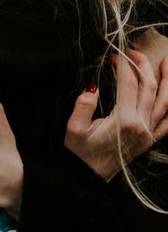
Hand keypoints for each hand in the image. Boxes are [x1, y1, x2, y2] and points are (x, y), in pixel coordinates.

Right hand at [64, 49, 167, 180]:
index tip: (114, 54)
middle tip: (134, 52)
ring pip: (166, 103)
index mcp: (123, 121)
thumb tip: (92, 87)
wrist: (88, 179)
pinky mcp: (149, 141)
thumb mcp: (74, 129)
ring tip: (166, 63)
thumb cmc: (79, 154)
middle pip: (149, 87)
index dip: (122, 64)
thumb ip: (83, 106)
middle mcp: (140, 127)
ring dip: (167, 81)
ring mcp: (148, 134)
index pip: (128, 83)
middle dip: (143, 65)